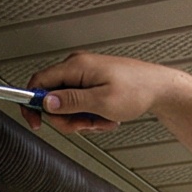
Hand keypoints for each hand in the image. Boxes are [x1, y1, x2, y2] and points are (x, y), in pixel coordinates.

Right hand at [23, 51, 175, 135]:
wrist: (159, 88)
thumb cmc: (137, 90)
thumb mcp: (101, 102)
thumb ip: (70, 102)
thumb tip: (45, 103)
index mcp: (76, 67)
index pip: (38, 82)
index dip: (32, 105)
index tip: (35, 121)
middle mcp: (77, 67)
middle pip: (52, 99)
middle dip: (67, 118)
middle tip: (85, 124)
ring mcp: (84, 75)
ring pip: (67, 105)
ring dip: (82, 119)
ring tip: (101, 120)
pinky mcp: (92, 83)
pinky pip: (80, 104)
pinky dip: (90, 115)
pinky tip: (105, 116)